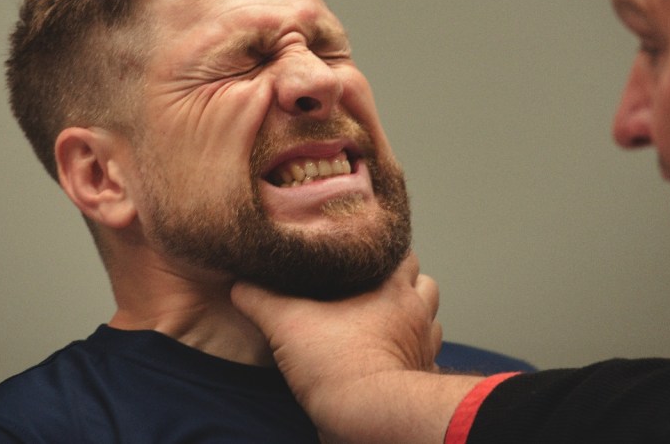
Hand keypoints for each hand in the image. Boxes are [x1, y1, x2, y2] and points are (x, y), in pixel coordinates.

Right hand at [232, 253, 462, 442]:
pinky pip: (426, 357)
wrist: (369, 416)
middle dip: (403, 285)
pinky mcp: (422, 375)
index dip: (384, 253)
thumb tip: (239, 284)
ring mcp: (424, 345)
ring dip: (413, 318)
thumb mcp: (285, 323)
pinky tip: (391, 356)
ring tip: (384, 321)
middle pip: (423, 283)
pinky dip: (414, 353)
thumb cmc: (336, 365)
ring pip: (430, 320)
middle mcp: (416, 312)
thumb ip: (259, 299)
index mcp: (390, 287)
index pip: (402, 252)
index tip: (363, 255)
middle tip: (373, 290)